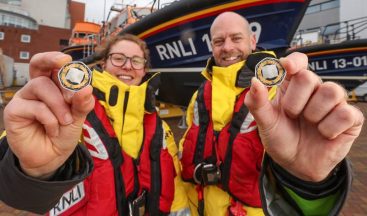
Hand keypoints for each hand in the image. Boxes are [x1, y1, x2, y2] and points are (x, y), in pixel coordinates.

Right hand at [4, 52, 94, 178]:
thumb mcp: (78, 117)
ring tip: (66, 120)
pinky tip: (53, 129)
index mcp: (52, 85)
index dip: (55, 58)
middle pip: (38, 65)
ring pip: (41, 86)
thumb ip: (82, 103)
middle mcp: (36, 88)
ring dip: (59, 104)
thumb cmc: (63, 132)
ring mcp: (24, 98)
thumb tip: (86, 88)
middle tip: (64, 64)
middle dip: (51, 61)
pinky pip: (36, 107)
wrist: (52, 157)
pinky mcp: (14, 111)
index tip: (67, 60)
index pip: (51, 66)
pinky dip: (50, 119)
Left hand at [245, 52, 363, 181]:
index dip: (294, 61)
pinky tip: (324, 134)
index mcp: (292, 86)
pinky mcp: (350, 119)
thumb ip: (257, 103)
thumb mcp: (265, 123)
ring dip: (314, 113)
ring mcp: (333, 103)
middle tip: (291, 115)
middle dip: (295, 101)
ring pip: (332, 91)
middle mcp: (314, 90)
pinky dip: (330, 128)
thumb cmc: (281, 139)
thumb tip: (254, 81)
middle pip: (309, 77)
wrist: (295, 165)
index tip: (286, 66)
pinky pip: (346, 113)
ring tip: (309, 124)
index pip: (299, 61)